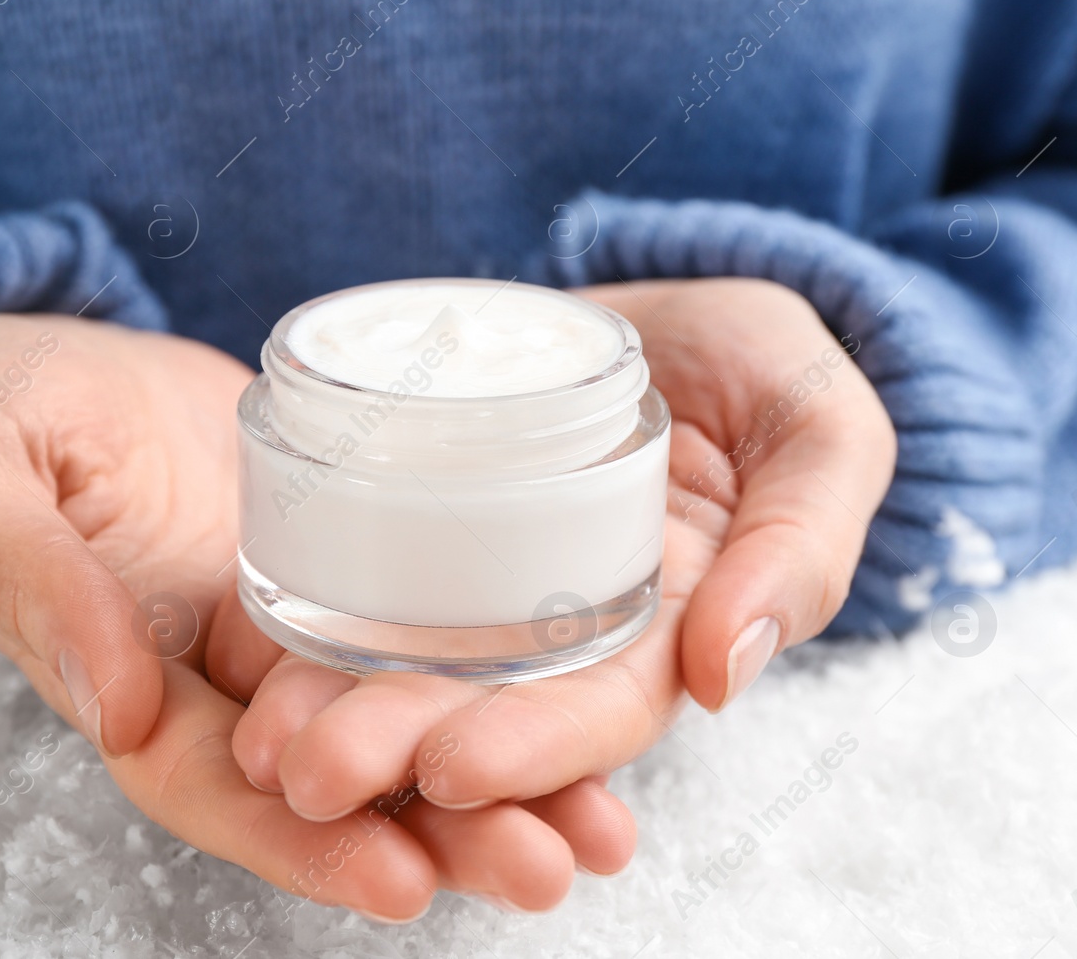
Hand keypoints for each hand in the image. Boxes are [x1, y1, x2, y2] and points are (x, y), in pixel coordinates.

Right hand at [0, 313, 633, 918]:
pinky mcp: (339, 562)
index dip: (300, 841)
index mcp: (127, 676)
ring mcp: (286, 624)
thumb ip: (30, 579)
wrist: (39, 363)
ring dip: (497, 782)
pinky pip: (422, 630)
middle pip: (331, 782)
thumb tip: (116, 702)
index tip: (399, 877)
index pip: (213, 787)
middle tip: (550, 866)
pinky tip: (589, 697)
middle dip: (437, 832)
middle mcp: (219, 676)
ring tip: (604, 826)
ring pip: (396, 722)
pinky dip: (498, 676)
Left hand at [226, 278, 894, 826]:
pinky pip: (369, 583)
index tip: (453, 770)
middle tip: (308, 768)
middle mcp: (569, 626)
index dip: (536, 750)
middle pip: (486, 706)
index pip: (602, 711)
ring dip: (338, 712)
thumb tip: (726, 670)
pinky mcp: (428, 527)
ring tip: (260, 737)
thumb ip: (803, 539)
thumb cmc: (762, 364)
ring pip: (412, 665)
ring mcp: (490, 579)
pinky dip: (314, 625)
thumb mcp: (820, 427)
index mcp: (669, 627)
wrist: (674, 306)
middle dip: (401, 747)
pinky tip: (256, 655)